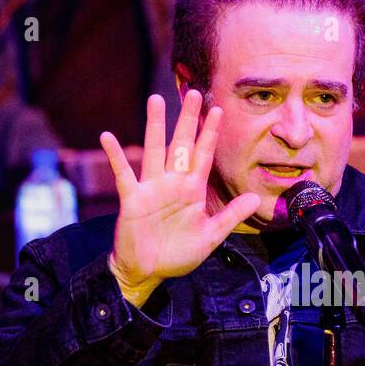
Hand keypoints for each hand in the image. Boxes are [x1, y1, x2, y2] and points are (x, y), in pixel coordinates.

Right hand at [101, 90, 258, 296]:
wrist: (148, 272)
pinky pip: (124, 175)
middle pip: (181, 145)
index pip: (204, 156)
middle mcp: (172, 184)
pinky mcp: (133, 200)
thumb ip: (231, 216)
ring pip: (154, 151)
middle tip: (193, 93)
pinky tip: (107, 137)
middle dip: (187, 120)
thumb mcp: (210, 237)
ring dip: (155, 126)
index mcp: (192, 191)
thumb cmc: (178, 254)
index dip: (210, 133)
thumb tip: (256, 198)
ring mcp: (151, 189)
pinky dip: (115, 157)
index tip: (218, 109)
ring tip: (156, 100)